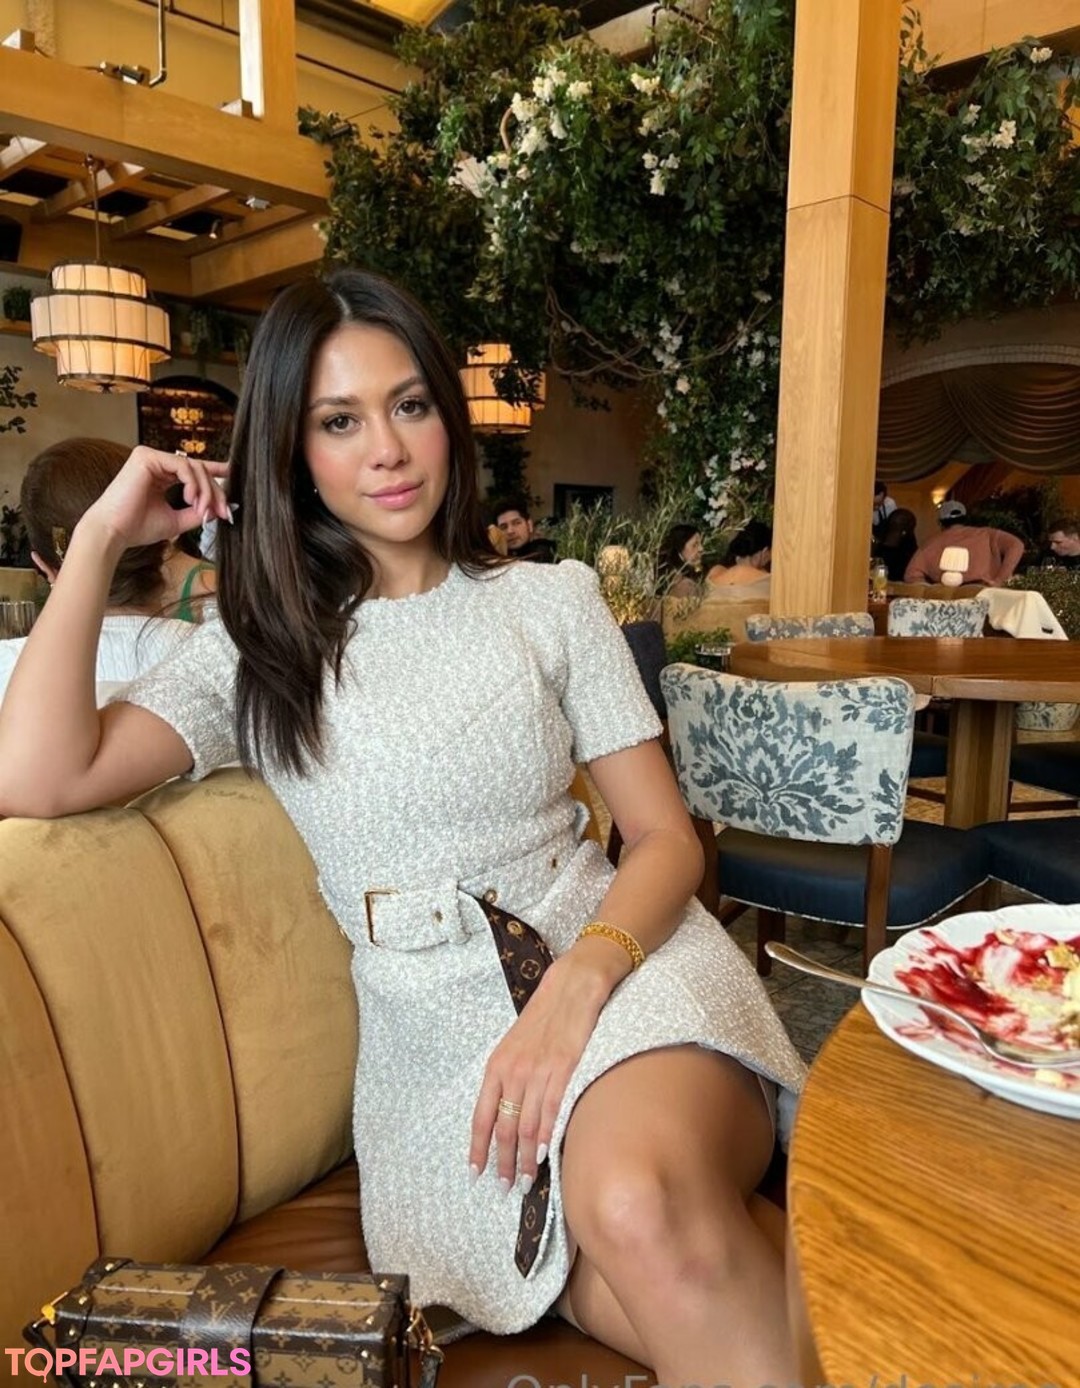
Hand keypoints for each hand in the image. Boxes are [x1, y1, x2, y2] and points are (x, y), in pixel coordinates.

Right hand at [79, 446, 230, 551]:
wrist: (114, 532)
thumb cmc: (138, 528)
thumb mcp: (177, 520)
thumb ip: (198, 512)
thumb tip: (221, 509)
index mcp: (161, 475)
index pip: (193, 469)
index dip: (215, 471)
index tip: (232, 476)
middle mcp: (156, 463)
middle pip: (198, 469)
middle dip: (216, 491)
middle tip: (223, 511)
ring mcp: (150, 457)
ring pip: (193, 466)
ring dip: (205, 490)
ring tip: (204, 509)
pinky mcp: (146, 456)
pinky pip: (182, 465)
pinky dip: (192, 483)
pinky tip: (191, 498)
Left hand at [469, 955, 608, 1190]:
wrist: (573, 983)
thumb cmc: (547, 1014)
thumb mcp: (518, 1044)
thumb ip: (513, 1076)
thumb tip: (511, 1112)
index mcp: (497, 1065)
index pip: (481, 1116)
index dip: (478, 1147)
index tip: (476, 1173)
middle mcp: (512, 1069)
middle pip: (502, 1127)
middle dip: (503, 1162)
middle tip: (506, 1188)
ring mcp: (537, 1069)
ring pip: (525, 1125)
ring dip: (525, 1158)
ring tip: (526, 1181)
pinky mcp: (563, 1066)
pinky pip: (550, 1109)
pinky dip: (546, 1136)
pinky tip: (544, 1154)